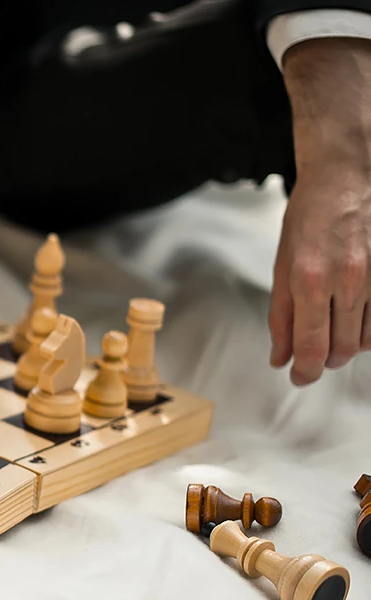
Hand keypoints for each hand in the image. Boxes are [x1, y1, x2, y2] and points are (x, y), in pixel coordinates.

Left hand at [269, 166, 370, 384]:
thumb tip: (280, 357)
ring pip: (365, 340)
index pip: (312, 346)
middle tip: (312, 359)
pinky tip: (352, 322)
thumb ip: (280, 317)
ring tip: (330, 335)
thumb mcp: (281, 266)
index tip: (299, 377)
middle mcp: (348, 281)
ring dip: (346, 348)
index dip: (305, 371)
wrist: (345, 178)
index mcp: (310, 280)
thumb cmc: (309, 218)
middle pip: (341, 349)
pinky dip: (367, 332)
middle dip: (324, 362)